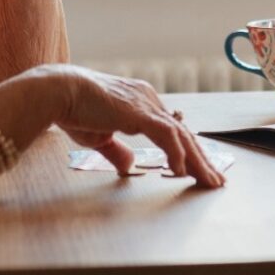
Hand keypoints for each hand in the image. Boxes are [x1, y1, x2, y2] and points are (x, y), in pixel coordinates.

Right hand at [44, 66, 225, 186]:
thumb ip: (117, 150)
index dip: (188, 151)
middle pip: (184, 133)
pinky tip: (182, 172)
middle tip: (216, 182)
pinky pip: (166, 135)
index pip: (173, 130)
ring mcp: (146, 104)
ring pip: (181, 135)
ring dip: (198, 161)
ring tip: (210, 182)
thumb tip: (129, 165)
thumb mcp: (100, 137)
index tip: (200, 171)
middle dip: (202, 159)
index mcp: (141, 102)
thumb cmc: (74, 111)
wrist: (58, 92)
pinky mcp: (139, 112)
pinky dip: (176, 153)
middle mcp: (149, 99)